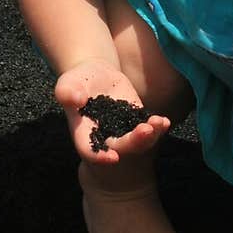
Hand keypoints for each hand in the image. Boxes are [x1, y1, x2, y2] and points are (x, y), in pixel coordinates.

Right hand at [54, 59, 170, 164]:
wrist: (94, 74)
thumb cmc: (77, 81)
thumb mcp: (68, 83)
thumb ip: (68, 92)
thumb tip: (77, 99)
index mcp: (84, 133)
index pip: (89, 150)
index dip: (100, 156)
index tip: (114, 158)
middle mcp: (105, 136)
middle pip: (119, 146)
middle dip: (133, 142)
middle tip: (146, 130)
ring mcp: (122, 129)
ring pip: (137, 139)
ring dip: (150, 135)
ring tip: (159, 123)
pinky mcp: (135, 120)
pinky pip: (148, 128)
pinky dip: (157, 127)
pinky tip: (164, 122)